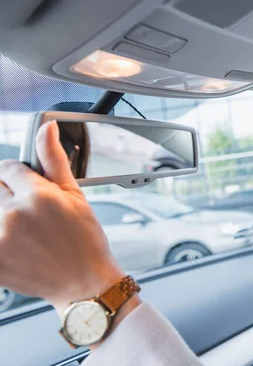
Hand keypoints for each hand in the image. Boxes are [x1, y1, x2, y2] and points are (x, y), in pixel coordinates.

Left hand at [0, 121, 125, 313]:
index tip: (31, 189)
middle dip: (9, 194)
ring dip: (5, 215)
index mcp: (38, 196)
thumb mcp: (75, 196)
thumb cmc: (85, 241)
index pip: (8, 168)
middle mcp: (13, 215)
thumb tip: (47, 128)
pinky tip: (19, 245)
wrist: (84, 284)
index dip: (21, 177)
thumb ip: (55, 160)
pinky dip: (2, 235)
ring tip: (26, 231)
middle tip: (31, 214)